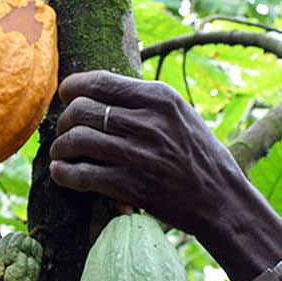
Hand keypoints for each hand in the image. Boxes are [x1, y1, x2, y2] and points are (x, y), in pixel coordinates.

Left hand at [48, 70, 254, 241]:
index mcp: (160, 97)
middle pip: (81, 109)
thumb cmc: (198, 155)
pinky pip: (82, 175)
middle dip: (64, 120)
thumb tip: (97, 89)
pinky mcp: (131, 186)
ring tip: (62, 154)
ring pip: (77, 139)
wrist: (221, 199)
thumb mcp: (179, 114)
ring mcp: (139, 154)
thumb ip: (144, 101)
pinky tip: (62, 172)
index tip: (65, 95)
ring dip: (60, 147)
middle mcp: (148, 122)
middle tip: (64, 132)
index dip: (72, 87)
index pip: (100, 81)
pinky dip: (63, 173)